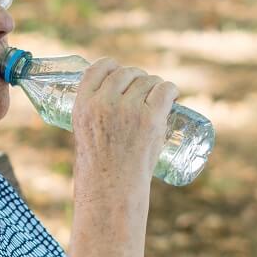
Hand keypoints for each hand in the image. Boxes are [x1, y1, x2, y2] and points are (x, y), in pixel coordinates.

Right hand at [71, 58, 176, 183]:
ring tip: (157, 98)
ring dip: (154, 86)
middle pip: (126, 73)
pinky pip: (165, 90)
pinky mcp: (150, 119)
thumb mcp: (84, 132)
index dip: (112, 66)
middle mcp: (104, 102)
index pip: (99, 68)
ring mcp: (128, 109)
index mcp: (83, 104)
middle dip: (136, 78)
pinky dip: (171, 90)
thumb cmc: (98, 167)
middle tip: (143, 91)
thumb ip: (94, 112)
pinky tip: (173, 94)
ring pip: (147, 81)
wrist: (111, 190)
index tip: (120, 71)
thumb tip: (114, 96)